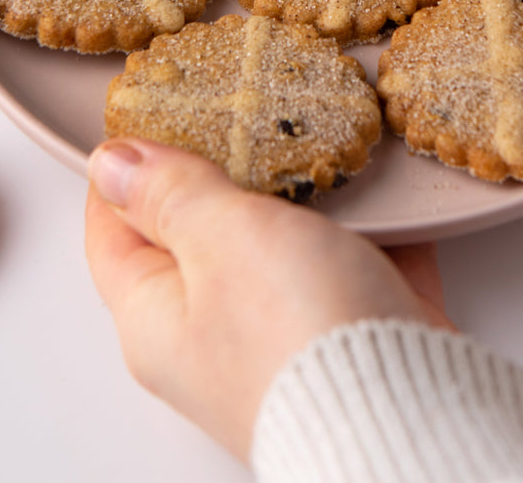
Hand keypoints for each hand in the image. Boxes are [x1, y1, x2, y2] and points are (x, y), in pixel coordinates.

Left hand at [84, 138, 454, 460]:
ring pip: (280, 247)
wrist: (412, 415)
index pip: (110, 231)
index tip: (150, 110)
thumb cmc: (297, 332)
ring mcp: (282, 339)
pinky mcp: (351, 335)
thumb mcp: (219, 236)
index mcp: (155, 319)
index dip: (123, 169)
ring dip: (298, 195)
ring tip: (310, 132)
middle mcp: (210, 337)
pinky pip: (351, 263)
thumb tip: (110, 164)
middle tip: (237, 107)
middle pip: (197, 237)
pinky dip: (365, 227)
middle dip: (219, 170)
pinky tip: (378, 184)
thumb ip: (168, 193)